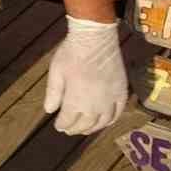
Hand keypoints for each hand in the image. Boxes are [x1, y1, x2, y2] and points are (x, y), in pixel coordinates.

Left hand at [44, 15, 126, 133]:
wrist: (96, 39)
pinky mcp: (121, 92)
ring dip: (93, 128)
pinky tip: (105, 122)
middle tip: (69, 130)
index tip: (59, 126)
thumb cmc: (71, 54)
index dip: (63, 125)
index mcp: (76, 100)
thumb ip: (53, 93)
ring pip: (102, 122)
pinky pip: (118, 112)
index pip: (69, 120)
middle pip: (85, 124)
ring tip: (85, 129)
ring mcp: (110, 100)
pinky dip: (111, 120)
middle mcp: (95, 105)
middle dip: (76, 128)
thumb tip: (49, 111)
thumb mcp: (56, 72)